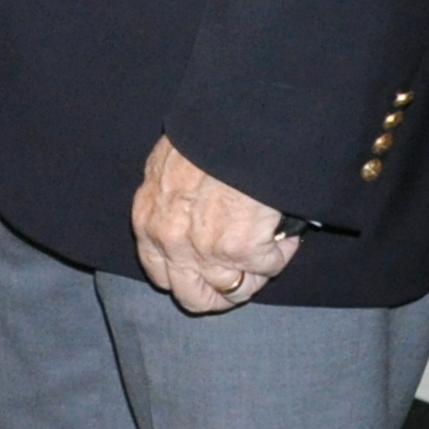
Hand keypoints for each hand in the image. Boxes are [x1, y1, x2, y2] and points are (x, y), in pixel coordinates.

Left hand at [133, 136, 296, 312]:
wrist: (234, 130)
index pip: (160, 275)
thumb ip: (169, 206)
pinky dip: (281, 252)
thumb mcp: (166, 170)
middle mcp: (171, 244)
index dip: (188, 278)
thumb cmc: (204, 141)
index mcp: (148, 223)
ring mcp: (205, 251)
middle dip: (221, 292)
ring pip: (235, 291)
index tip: (208, 271)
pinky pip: (269, 268)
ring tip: (266, 248)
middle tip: (243, 274)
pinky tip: (280, 230)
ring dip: (255, 274)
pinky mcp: (242, 251)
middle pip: (193, 298)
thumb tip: (188, 223)